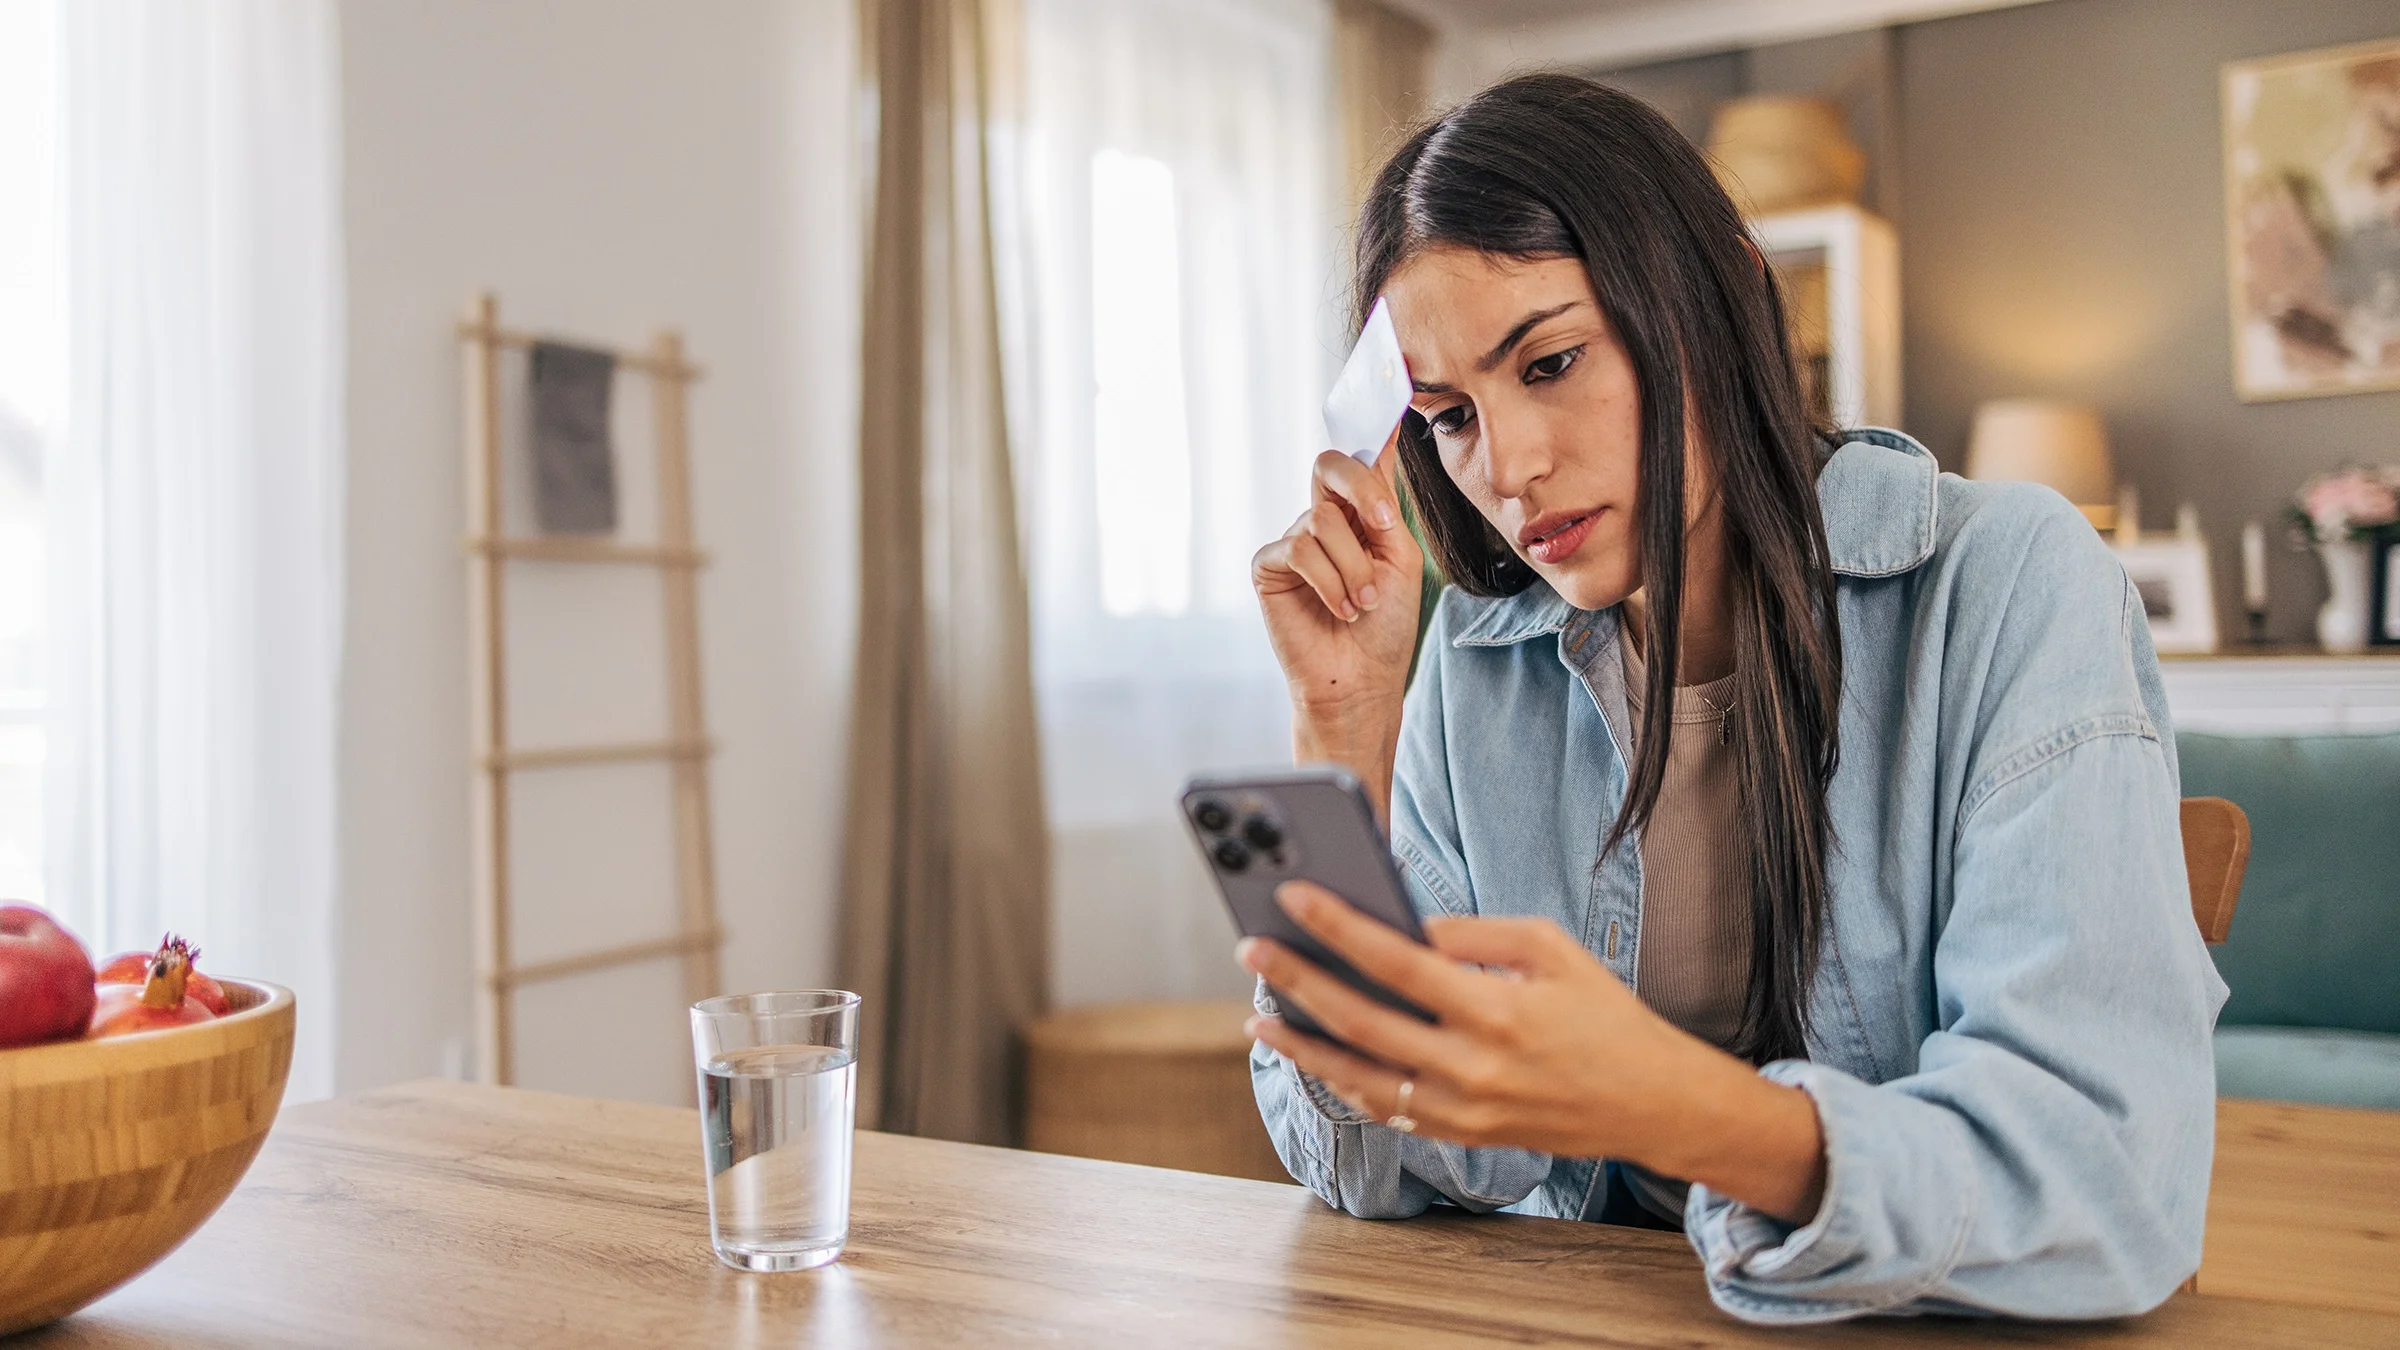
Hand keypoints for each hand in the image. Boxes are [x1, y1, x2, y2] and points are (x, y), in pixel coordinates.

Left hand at [1239, 881, 1827, 1224]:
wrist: (1651, 1104)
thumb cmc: (1603, 1015)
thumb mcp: (1550, 950)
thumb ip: (1473, 934)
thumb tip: (1401, 927)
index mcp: (1495, 1009)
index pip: (1396, 960)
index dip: (1338, 926)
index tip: (1294, 896)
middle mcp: (1471, 1066)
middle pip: (1360, 1021)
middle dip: (1298, 982)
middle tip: (1252, 951)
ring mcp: (1461, 1110)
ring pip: (1358, 1077)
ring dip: (1302, 1045)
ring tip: (1259, 1014)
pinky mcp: (1460, 1136)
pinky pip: (1385, 1109)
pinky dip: (1343, 1081)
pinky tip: (1315, 1054)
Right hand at [1251, 437, 1422, 810]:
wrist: (1361, 678)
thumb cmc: (1385, 624)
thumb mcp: (1399, 556)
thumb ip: (1385, 504)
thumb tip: (1381, 441)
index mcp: (1360, 510)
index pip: (1363, 451)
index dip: (1372, 411)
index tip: (1392, 373)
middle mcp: (1324, 516)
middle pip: (1331, 465)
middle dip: (1361, 491)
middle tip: (1384, 529)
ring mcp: (1295, 539)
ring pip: (1323, 521)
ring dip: (1354, 570)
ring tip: (1362, 603)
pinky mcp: (1271, 565)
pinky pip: (1300, 549)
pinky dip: (1330, 582)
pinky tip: (1339, 607)